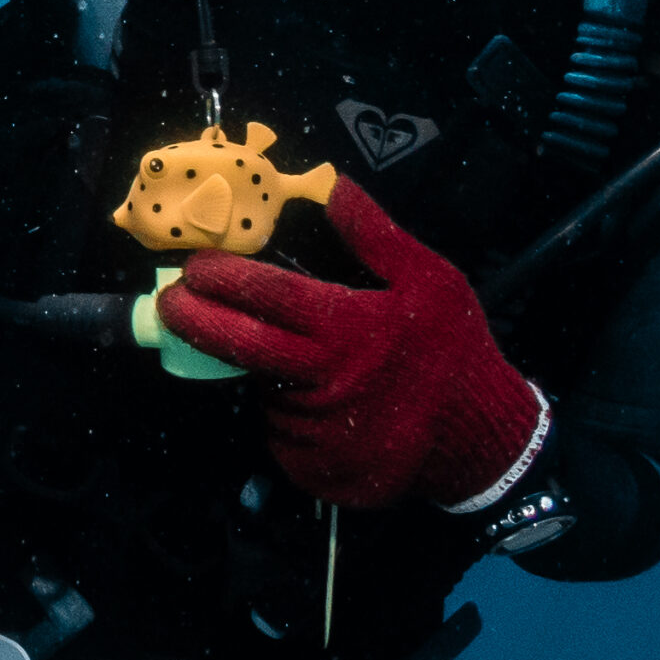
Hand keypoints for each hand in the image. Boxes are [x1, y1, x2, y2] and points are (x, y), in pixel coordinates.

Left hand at [158, 177, 544, 509]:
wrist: (488, 441)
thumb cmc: (454, 351)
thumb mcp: (430, 280)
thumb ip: (375, 234)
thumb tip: (332, 186)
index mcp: (347, 328)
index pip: (264, 294)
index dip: (219, 275)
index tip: (192, 266)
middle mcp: (327, 381)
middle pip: (238, 345)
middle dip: (192, 320)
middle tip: (171, 304)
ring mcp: (322, 433)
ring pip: (264, 394)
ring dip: (260, 375)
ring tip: (294, 364)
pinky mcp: (321, 472)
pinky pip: (283, 438)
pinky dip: (287, 419)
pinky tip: (315, 406)